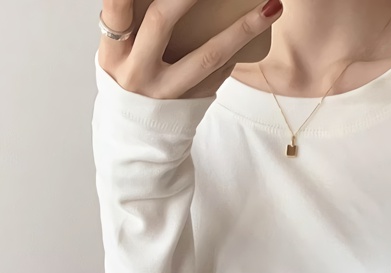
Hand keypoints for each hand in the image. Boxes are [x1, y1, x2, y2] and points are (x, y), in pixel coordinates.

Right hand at [98, 0, 282, 98]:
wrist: (139, 134)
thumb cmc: (132, 79)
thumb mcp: (121, 54)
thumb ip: (133, 25)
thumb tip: (176, 4)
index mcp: (113, 53)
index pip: (115, 9)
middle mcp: (137, 71)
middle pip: (161, 21)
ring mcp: (167, 91)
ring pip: (208, 55)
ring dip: (243, 28)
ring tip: (269, 8)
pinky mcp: (192, 102)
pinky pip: (218, 72)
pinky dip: (237, 49)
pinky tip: (258, 28)